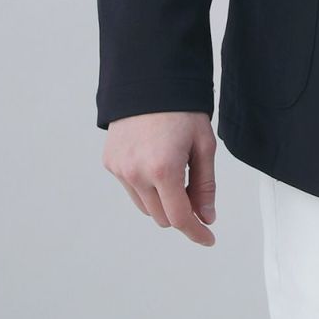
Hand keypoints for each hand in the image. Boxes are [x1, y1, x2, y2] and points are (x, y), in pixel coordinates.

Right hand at [102, 111, 217, 245]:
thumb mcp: (204, 144)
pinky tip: (156, 160)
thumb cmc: (182, 108)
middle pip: (162, 217)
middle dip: (181, 212)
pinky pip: (131, 188)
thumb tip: (207, 216)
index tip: (208, 238)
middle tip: (196, 192)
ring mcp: (120, 170)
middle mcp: (136, 174)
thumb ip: (205, 184)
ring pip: (145, 206)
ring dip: (162, 200)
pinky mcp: (110, 163)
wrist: (149, 80)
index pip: (180, 217)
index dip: (196, 232)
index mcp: (163, 169)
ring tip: (175, 169)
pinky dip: (146, 186)